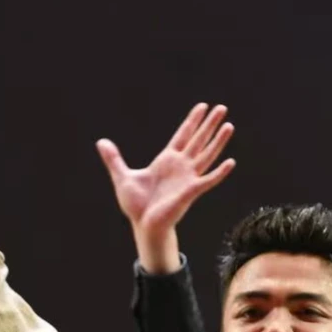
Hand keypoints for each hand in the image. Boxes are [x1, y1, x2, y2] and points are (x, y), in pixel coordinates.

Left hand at [98, 103, 235, 273]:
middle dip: (209, 124)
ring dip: (218, 141)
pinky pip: (208, 180)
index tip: (202, 106)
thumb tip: (100, 143)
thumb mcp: (122, 176)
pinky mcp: (191, 191)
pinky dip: (219, 172)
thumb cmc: (136, 205)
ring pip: (207, 155)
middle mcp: (180, 166)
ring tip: (229, 125)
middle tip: (222, 107)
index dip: (192, 121)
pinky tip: (230, 162)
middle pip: (198, 140)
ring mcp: (188, 178)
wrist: (143, 225)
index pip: (183, 135)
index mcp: (166, 160)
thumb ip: (114, 159)